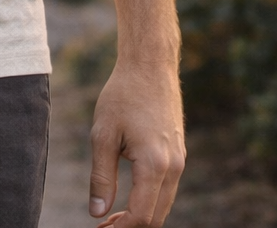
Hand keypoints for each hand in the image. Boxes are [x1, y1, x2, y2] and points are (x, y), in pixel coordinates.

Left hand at [88, 60, 184, 225]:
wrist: (150, 65)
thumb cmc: (123, 95)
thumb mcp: (103, 134)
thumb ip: (101, 177)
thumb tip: (97, 212)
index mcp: (155, 165)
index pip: (142, 216)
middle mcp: (174, 167)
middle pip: (157, 216)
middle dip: (131, 226)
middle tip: (104, 226)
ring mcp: (180, 161)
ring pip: (163, 203)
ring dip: (141, 214)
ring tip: (112, 215)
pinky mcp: (179, 153)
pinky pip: (167, 188)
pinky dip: (149, 199)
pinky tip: (128, 195)